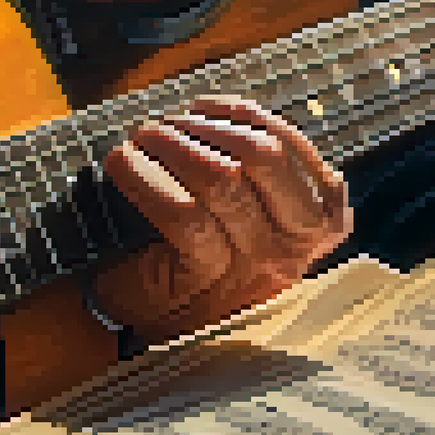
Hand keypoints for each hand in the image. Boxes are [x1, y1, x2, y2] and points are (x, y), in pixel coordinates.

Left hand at [93, 96, 351, 343]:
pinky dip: (143, 176)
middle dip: (208, 126)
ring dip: (173, 143)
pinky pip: (180, 210)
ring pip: (222, 178)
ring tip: (141, 137)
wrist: (154, 327)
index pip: (291, 148)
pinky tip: (120, 163)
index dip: (243, 115)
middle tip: (162, 123)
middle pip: (265, 156)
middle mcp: (292, 244)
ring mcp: (252, 263)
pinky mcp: (204, 276)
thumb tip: (224, 113)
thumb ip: (256, 174)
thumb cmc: (200, 263)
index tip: (201, 107)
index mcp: (313, 223)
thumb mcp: (247, 217)